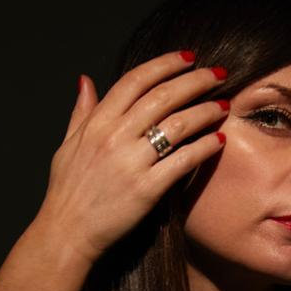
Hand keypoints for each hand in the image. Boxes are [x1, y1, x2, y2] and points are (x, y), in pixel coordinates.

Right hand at [33, 51, 228, 266]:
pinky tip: (219, 140)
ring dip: (206, 111)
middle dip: (196, 81)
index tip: (187, 58)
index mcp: (97, 123)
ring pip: (178, 124)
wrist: (67, 232)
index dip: (165, 64)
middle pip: (163, 96)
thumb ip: (81, 111)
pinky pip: (183, 160)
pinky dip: (204, 147)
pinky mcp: (147, 189)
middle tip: (218, 75)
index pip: (135, 80)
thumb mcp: (67, 145)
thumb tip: (86, 80)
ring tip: (224, 106)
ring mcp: (131, 162)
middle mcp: (114, 137)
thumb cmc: (67, 191)